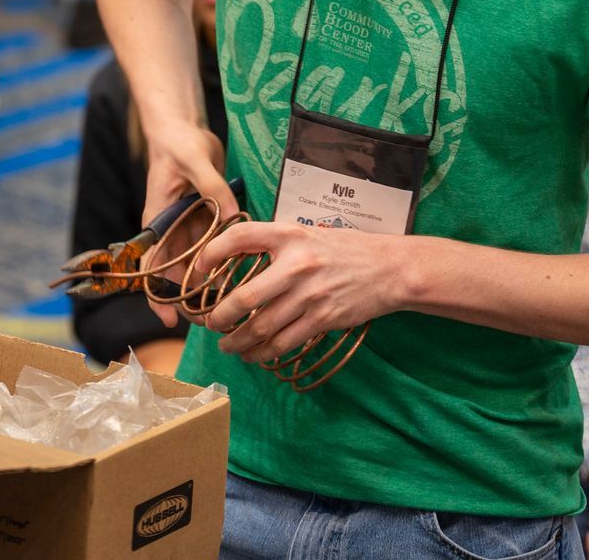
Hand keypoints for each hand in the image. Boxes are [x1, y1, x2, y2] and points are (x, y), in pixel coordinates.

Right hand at [139, 122, 232, 325]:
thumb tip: (232, 214)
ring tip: (232, 306)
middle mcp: (170, 229)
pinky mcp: (203, 218)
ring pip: (196, 264)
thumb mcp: (194, 159)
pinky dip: (225, 260)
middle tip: (214, 320)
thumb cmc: (179, 142)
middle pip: (175, 273)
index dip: (156, 295)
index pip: (150, 266)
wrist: (181, 129)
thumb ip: (213, 187)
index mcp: (157, 220)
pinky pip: (214, 246)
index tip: (169, 319)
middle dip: (190, 299)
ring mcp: (187, 225)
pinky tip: (244, 274)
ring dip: (210, 284)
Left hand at [190, 223, 412, 363]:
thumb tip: (238, 256)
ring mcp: (310, 295)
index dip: (212, 253)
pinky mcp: (323, 319)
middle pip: (244, 297)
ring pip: (262, 327)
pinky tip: (255, 354)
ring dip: (238, 341)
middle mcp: (297, 264)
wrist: (389, 268)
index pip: (239, 237)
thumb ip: (276, 243)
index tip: (200, 268)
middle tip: (212, 324)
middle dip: (221, 317)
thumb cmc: (345, 249)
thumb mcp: (308, 234)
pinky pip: (284, 342)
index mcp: (289, 235)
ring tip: (228, 345)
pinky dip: (264, 353)